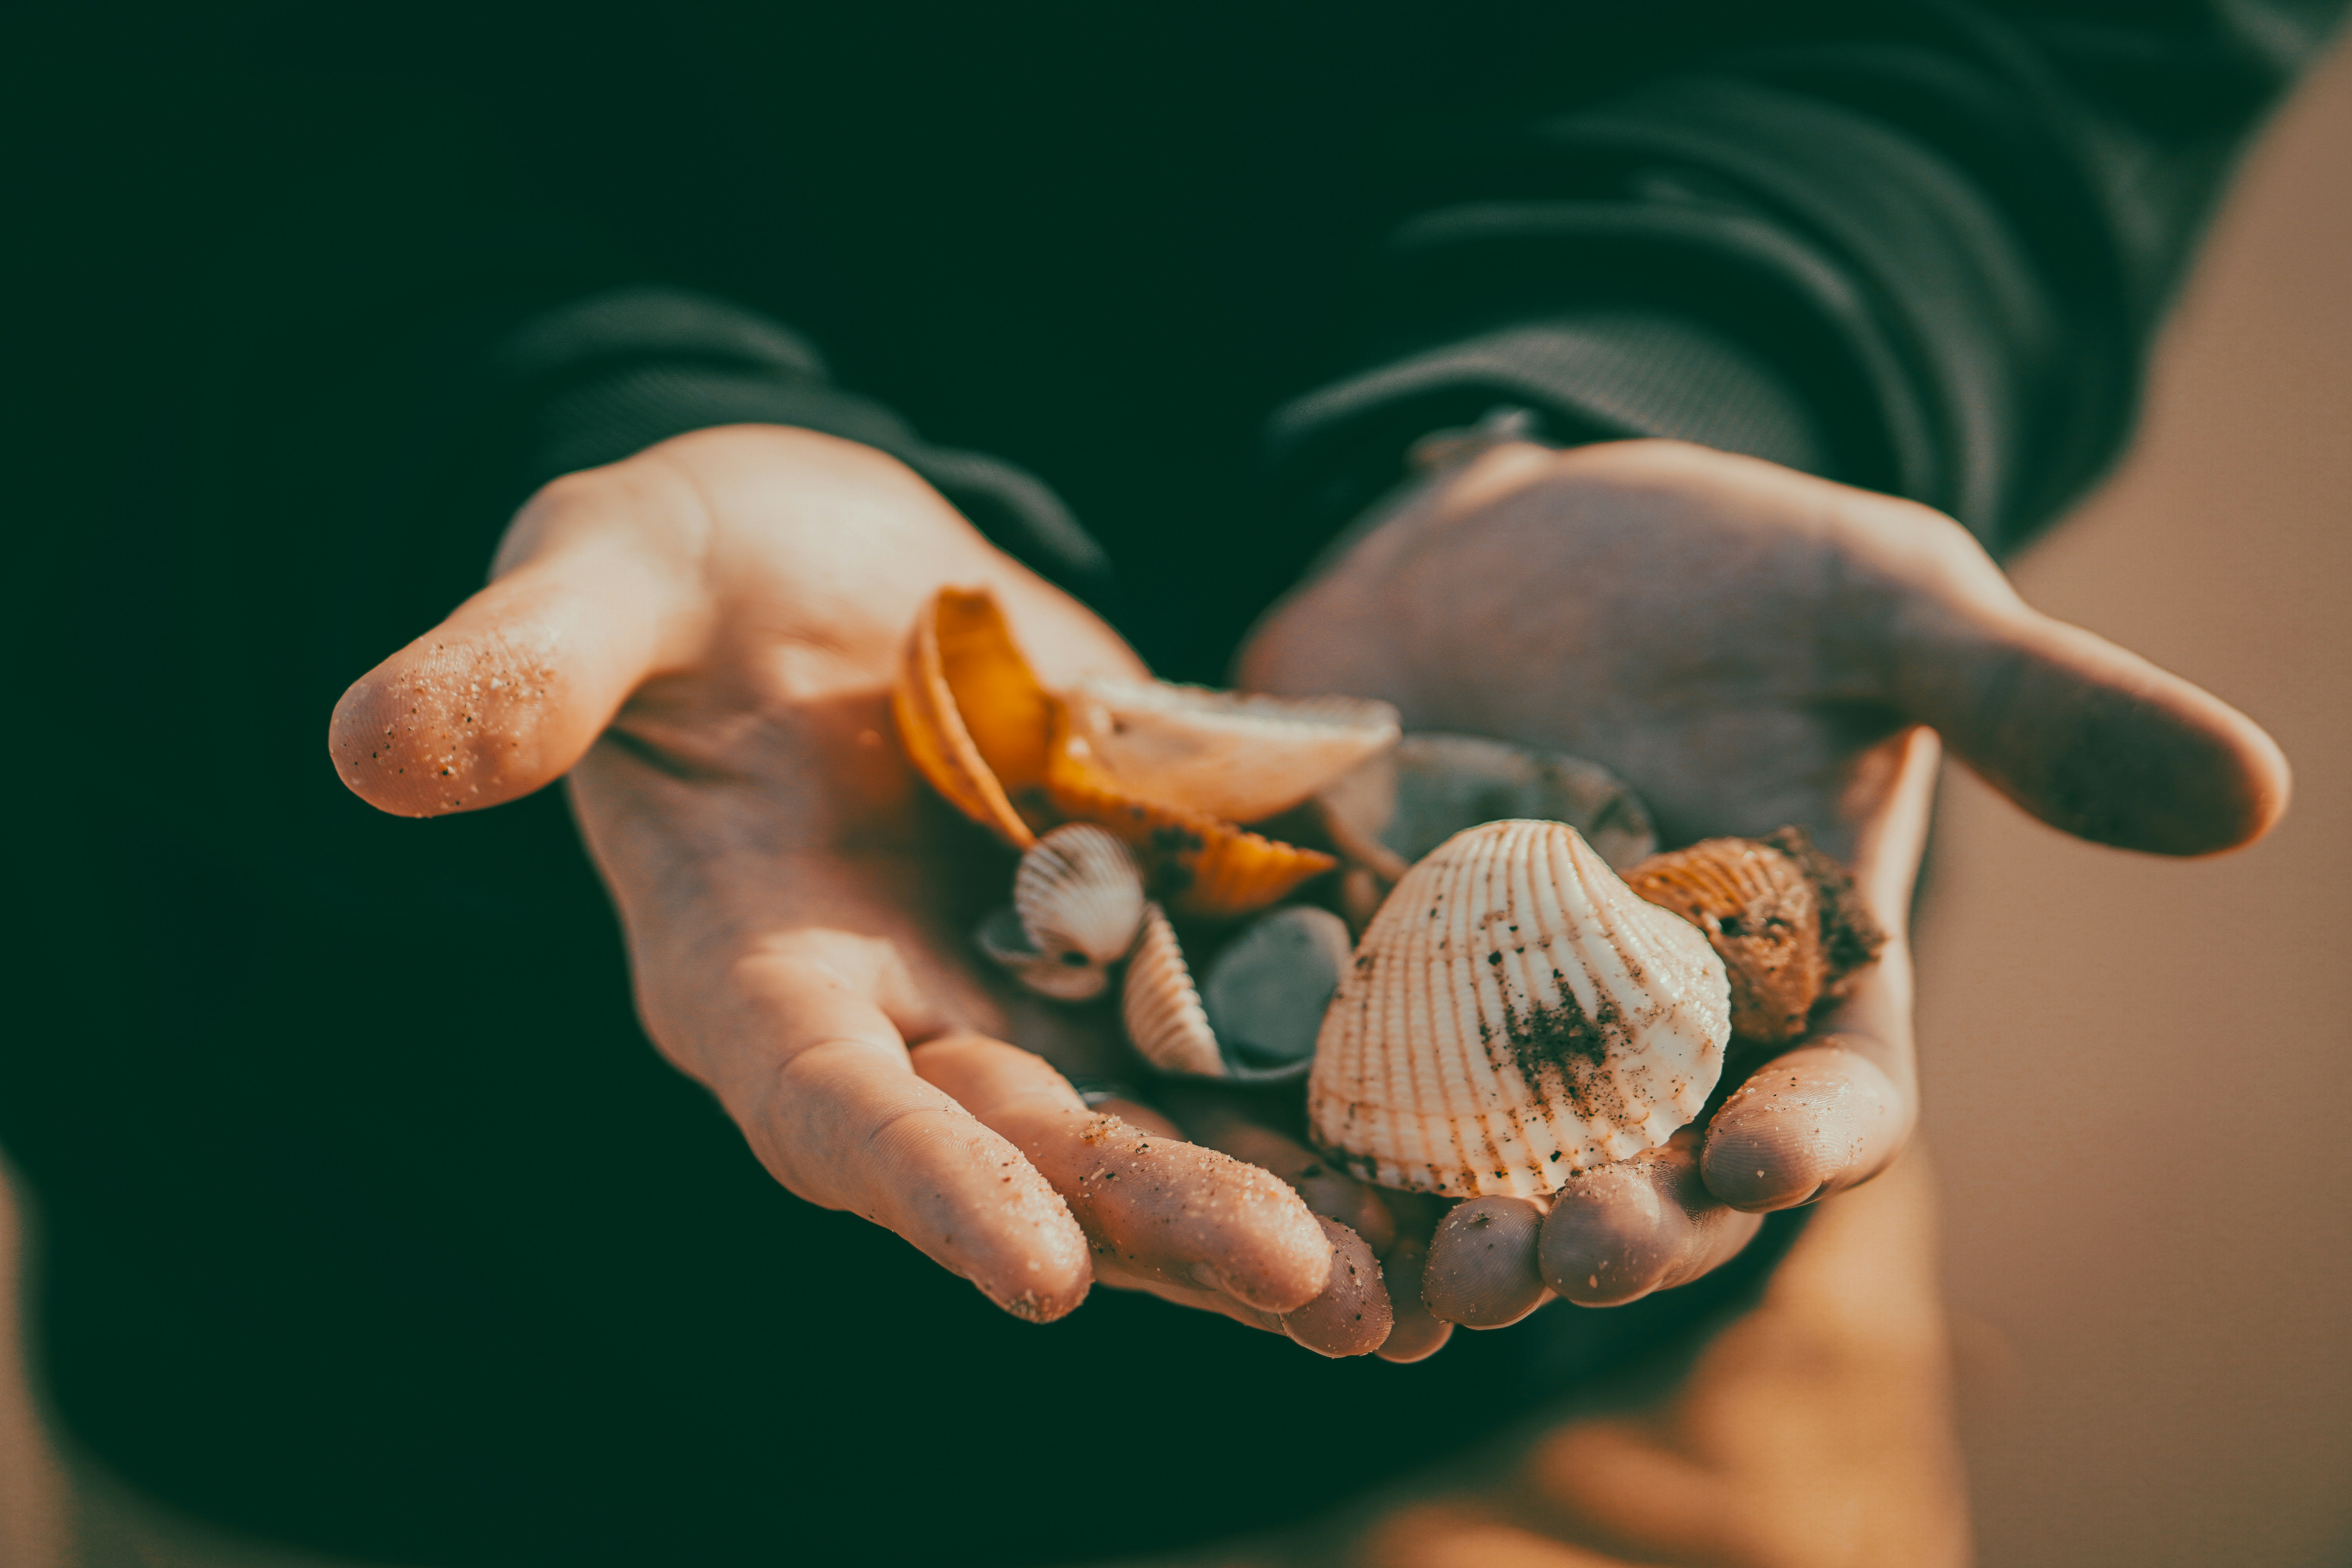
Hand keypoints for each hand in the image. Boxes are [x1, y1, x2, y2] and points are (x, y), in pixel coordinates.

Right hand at [328, 425, 1378, 1343]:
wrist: (822, 557)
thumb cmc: (685, 562)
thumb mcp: (608, 579)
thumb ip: (524, 667)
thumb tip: (370, 746)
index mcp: (749, 971)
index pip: (828, 1102)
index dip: (921, 1183)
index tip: (1034, 1271)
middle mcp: (896, 1016)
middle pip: (1030, 1144)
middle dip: (1164, 1217)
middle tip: (1320, 1291)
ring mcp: (1025, 982)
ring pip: (1153, 1119)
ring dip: (1280, 1203)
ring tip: (1421, 1291)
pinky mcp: (1131, 920)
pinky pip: (1233, 1021)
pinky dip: (1331, 1085)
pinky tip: (1456, 1143)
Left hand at [1237, 437, 2287, 1322]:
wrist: (1519, 536)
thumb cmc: (1724, 568)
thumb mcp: (1882, 606)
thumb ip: (2034, 705)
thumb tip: (2253, 792)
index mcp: (1797, 970)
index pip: (1832, 1089)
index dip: (1814, 1132)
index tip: (1772, 1152)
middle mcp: (1650, 1029)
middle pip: (1652, 1170)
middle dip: (1621, 1226)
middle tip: (1564, 1255)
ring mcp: (1499, 1020)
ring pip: (1492, 1174)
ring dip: (1462, 1242)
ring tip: (1427, 1278)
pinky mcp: (1368, 981)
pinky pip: (1344, 1096)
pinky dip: (1321, 1160)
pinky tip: (1278, 1201)